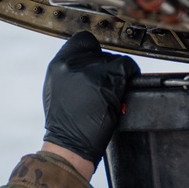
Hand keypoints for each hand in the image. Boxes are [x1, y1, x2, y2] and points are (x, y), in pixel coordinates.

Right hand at [42, 32, 138, 164]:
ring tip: (112, 92)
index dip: (93, 53)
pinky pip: (126, 67)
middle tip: (105, 86)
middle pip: (100, 52)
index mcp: (58, 65)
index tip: (98, 63)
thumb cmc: (66, 125)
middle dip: (105, 67)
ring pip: (114, 60)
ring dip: (116, 75)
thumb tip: (89, 63)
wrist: (69, 146)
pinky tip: (125, 89)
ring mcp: (89, 72)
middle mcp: (71, 64)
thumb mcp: (58, 90)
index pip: (82, 41)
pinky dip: (130, 76)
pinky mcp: (106, 81)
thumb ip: (70, 72)